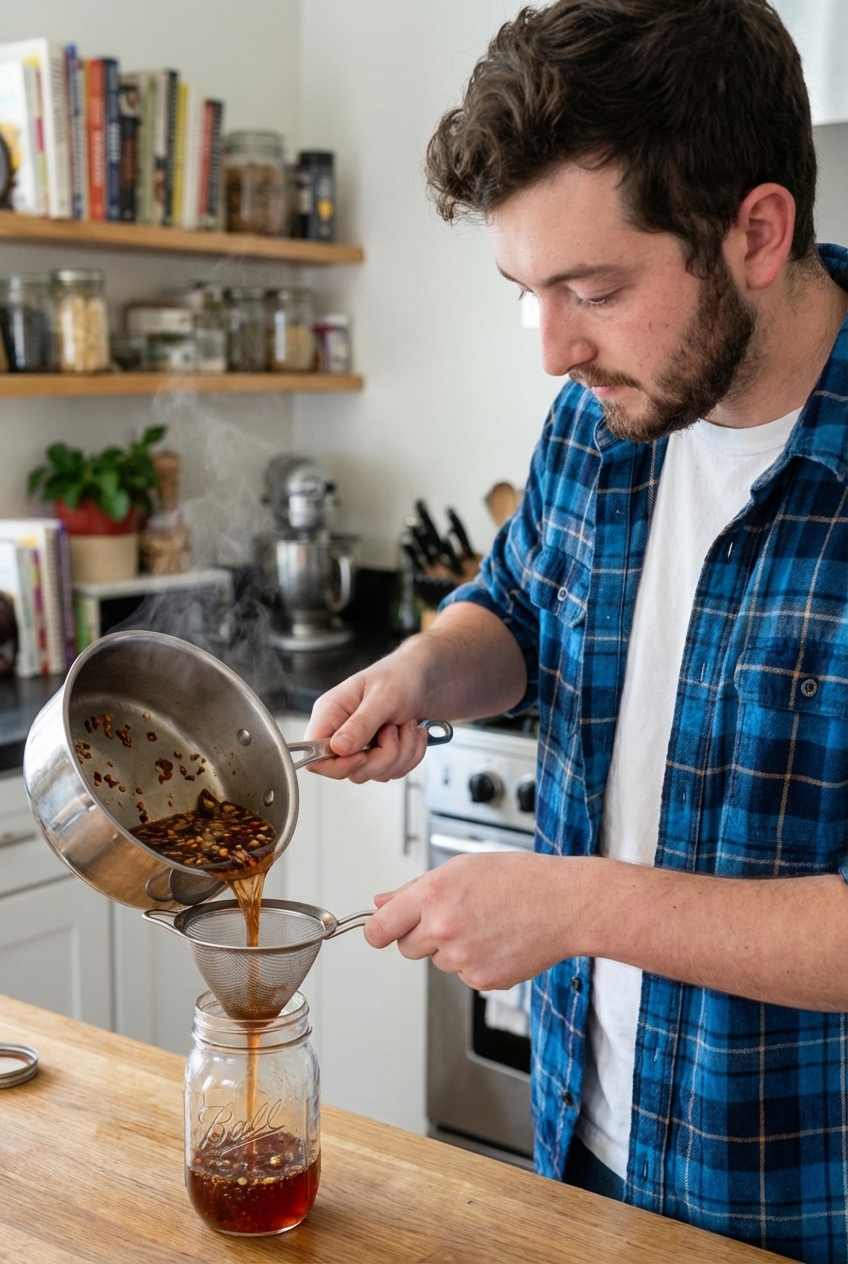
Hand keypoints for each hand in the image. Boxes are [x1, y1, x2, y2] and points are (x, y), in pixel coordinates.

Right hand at [303, 656, 429, 781]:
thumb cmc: (402, 675)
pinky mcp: (382, 753)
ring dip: (402, 752)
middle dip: (382, 757)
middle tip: (393, 729)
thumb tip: (338, 748)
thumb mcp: (383, 696)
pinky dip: (411, 753)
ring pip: (377, 773)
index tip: (363, 755)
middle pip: (351, 772)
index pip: (315, 756)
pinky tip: (412, 731)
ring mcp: (363, 746)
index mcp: (331, 713)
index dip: (338, 765)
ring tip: (406, 724)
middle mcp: (343, 733)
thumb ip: (360, 723)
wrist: (428, 677)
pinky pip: (395, 771)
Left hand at [364, 852, 582, 989]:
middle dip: (421, 935)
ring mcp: (462, 958)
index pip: (379, 929)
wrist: (565, 904)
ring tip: (486, 923)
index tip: (383, 930)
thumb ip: (414, 889)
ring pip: (438, 960)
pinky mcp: (481, 980)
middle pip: (406, 947)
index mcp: (432, 895)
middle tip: (455, 916)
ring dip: (452, 947)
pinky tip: (498, 940)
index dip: (379, 930)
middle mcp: (442, 928)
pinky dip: (476, 962)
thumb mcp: (461, 868)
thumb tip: (380, 902)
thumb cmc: (519, 879)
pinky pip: (464, 974)